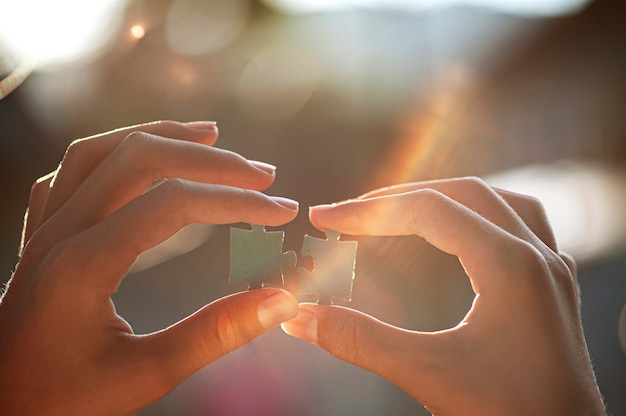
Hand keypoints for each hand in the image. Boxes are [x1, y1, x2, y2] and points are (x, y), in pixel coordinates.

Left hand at [0, 121, 299, 414]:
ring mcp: (44, 231)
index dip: (235, 201)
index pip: (172, 205)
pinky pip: (71, 173)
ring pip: (98, 153)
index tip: (280, 210)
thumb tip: (279, 302)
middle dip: (208, 160)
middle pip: (137, 160)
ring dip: (158, 137)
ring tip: (207, 135)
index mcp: (84, 265)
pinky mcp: (40, 238)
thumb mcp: (143, 376)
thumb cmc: (61, 402)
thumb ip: (213, 335)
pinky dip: (112, 154)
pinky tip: (137, 159)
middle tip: (260, 172)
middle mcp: (60, 234)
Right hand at [282, 177, 604, 414]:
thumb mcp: (426, 374)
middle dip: (401, 198)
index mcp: (510, 265)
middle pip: (463, 194)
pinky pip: (519, 226)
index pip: (428, 210)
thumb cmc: (510, 414)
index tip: (325, 217)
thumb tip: (299, 317)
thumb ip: (358, 341)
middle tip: (353, 212)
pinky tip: (463, 235)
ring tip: (403, 209)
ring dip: (446, 198)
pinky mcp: (553, 289)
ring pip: (498, 202)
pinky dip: (479, 217)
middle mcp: (537, 256)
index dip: (369, 210)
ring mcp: (551, 270)